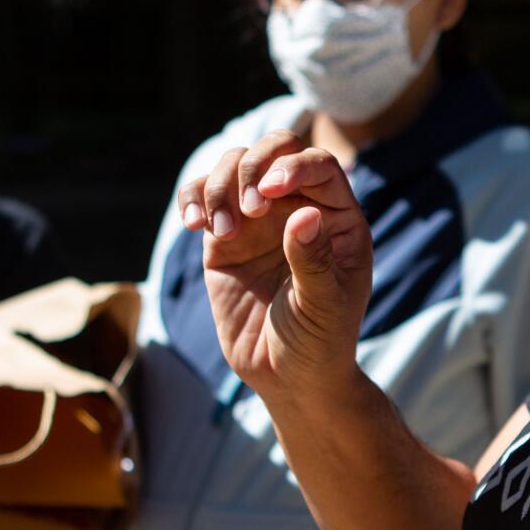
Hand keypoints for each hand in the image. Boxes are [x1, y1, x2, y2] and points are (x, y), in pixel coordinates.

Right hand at [176, 129, 374, 404]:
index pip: (319, 166)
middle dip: (253, 165)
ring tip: (219, 232)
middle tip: (249, 207)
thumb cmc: (321, 342)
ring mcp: (258, 220)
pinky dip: (192, 200)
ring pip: (233, 166)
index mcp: (337, 217)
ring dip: (219, 186)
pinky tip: (194, 225)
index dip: (294, 165)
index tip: (271, 189)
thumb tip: (303, 214)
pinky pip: (202, 199)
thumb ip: (313, 261)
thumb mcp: (324, 306)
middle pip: (274, 150)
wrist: (288, 379)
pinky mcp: (223, 239)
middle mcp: (298, 208)